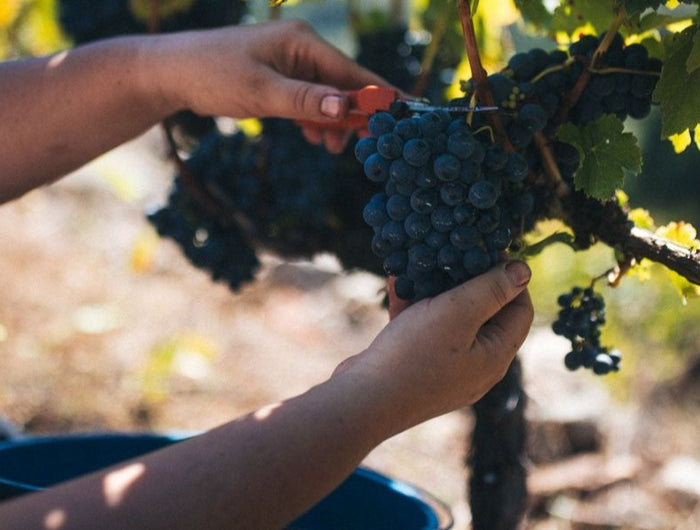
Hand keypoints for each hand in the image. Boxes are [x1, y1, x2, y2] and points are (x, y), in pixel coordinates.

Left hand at [149, 20, 387, 151]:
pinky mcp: (280, 77)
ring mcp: (291, 63)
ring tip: (329, 148)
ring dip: (332, 123)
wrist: (172, 72)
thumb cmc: (213, 75)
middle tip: (361, 147)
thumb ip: (305, 101)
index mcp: (303, 42)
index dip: (379, 96)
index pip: (353, 72)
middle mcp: (302, 48)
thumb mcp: (261, 92)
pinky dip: (314, 119)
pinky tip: (313, 136)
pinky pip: (309, 100)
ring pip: (327, 96)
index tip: (406, 114)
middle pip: (344, 85)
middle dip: (353, 116)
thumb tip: (346, 109)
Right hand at [334, 261, 532, 433]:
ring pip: (449, 319)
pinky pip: (422, 330)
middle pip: (484, 314)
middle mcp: (475, 366)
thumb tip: (524, 270)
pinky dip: (413, 306)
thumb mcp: (458, 312)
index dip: (510, 278)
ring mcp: (444, 369)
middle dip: (468, 279)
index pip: (520, 310)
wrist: (362, 399)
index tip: (487, 250)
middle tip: (453, 253)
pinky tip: (396, 282)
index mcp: (495, 357)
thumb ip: (492, 289)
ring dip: (436, 290)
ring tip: (423, 262)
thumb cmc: (415, 355)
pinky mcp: (416, 367)